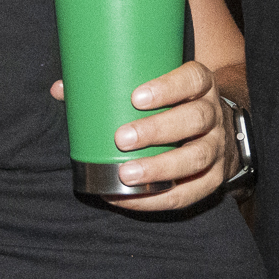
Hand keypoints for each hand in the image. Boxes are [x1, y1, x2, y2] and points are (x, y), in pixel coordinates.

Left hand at [51, 60, 229, 210]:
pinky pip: (190, 193)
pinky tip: (130, 199)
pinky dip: (158, 199)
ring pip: (196, 157)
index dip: (168, 87)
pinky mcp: (214, 178)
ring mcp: (217, 148)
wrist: (218, 130)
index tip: (136, 97)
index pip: (193, 79)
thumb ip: (111, 86)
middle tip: (121, 138)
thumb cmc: (173, 105)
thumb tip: (60, 89)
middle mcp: (214, 115)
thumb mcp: (157, 89)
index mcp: (200, 86)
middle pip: (195, 119)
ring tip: (125, 174)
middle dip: (158, 130)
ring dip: (160, 167)